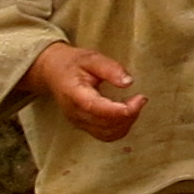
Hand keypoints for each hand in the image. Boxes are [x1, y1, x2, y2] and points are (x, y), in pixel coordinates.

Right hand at [29, 42, 143, 141]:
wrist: (53, 72)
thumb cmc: (72, 64)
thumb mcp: (91, 58)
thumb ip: (110, 68)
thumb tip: (128, 82)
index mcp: (73, 93)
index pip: (96, 107)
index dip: (119, 109)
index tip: (139, 100)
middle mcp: (74, 112)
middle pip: (104, 124)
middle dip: (128, 115)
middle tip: (141, 98)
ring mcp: (78, 122)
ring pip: (107, 133)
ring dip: (126, 123)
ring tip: (135, 105)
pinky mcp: (84, 126)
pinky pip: (105, 135)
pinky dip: (120, 128)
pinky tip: (127, 114)